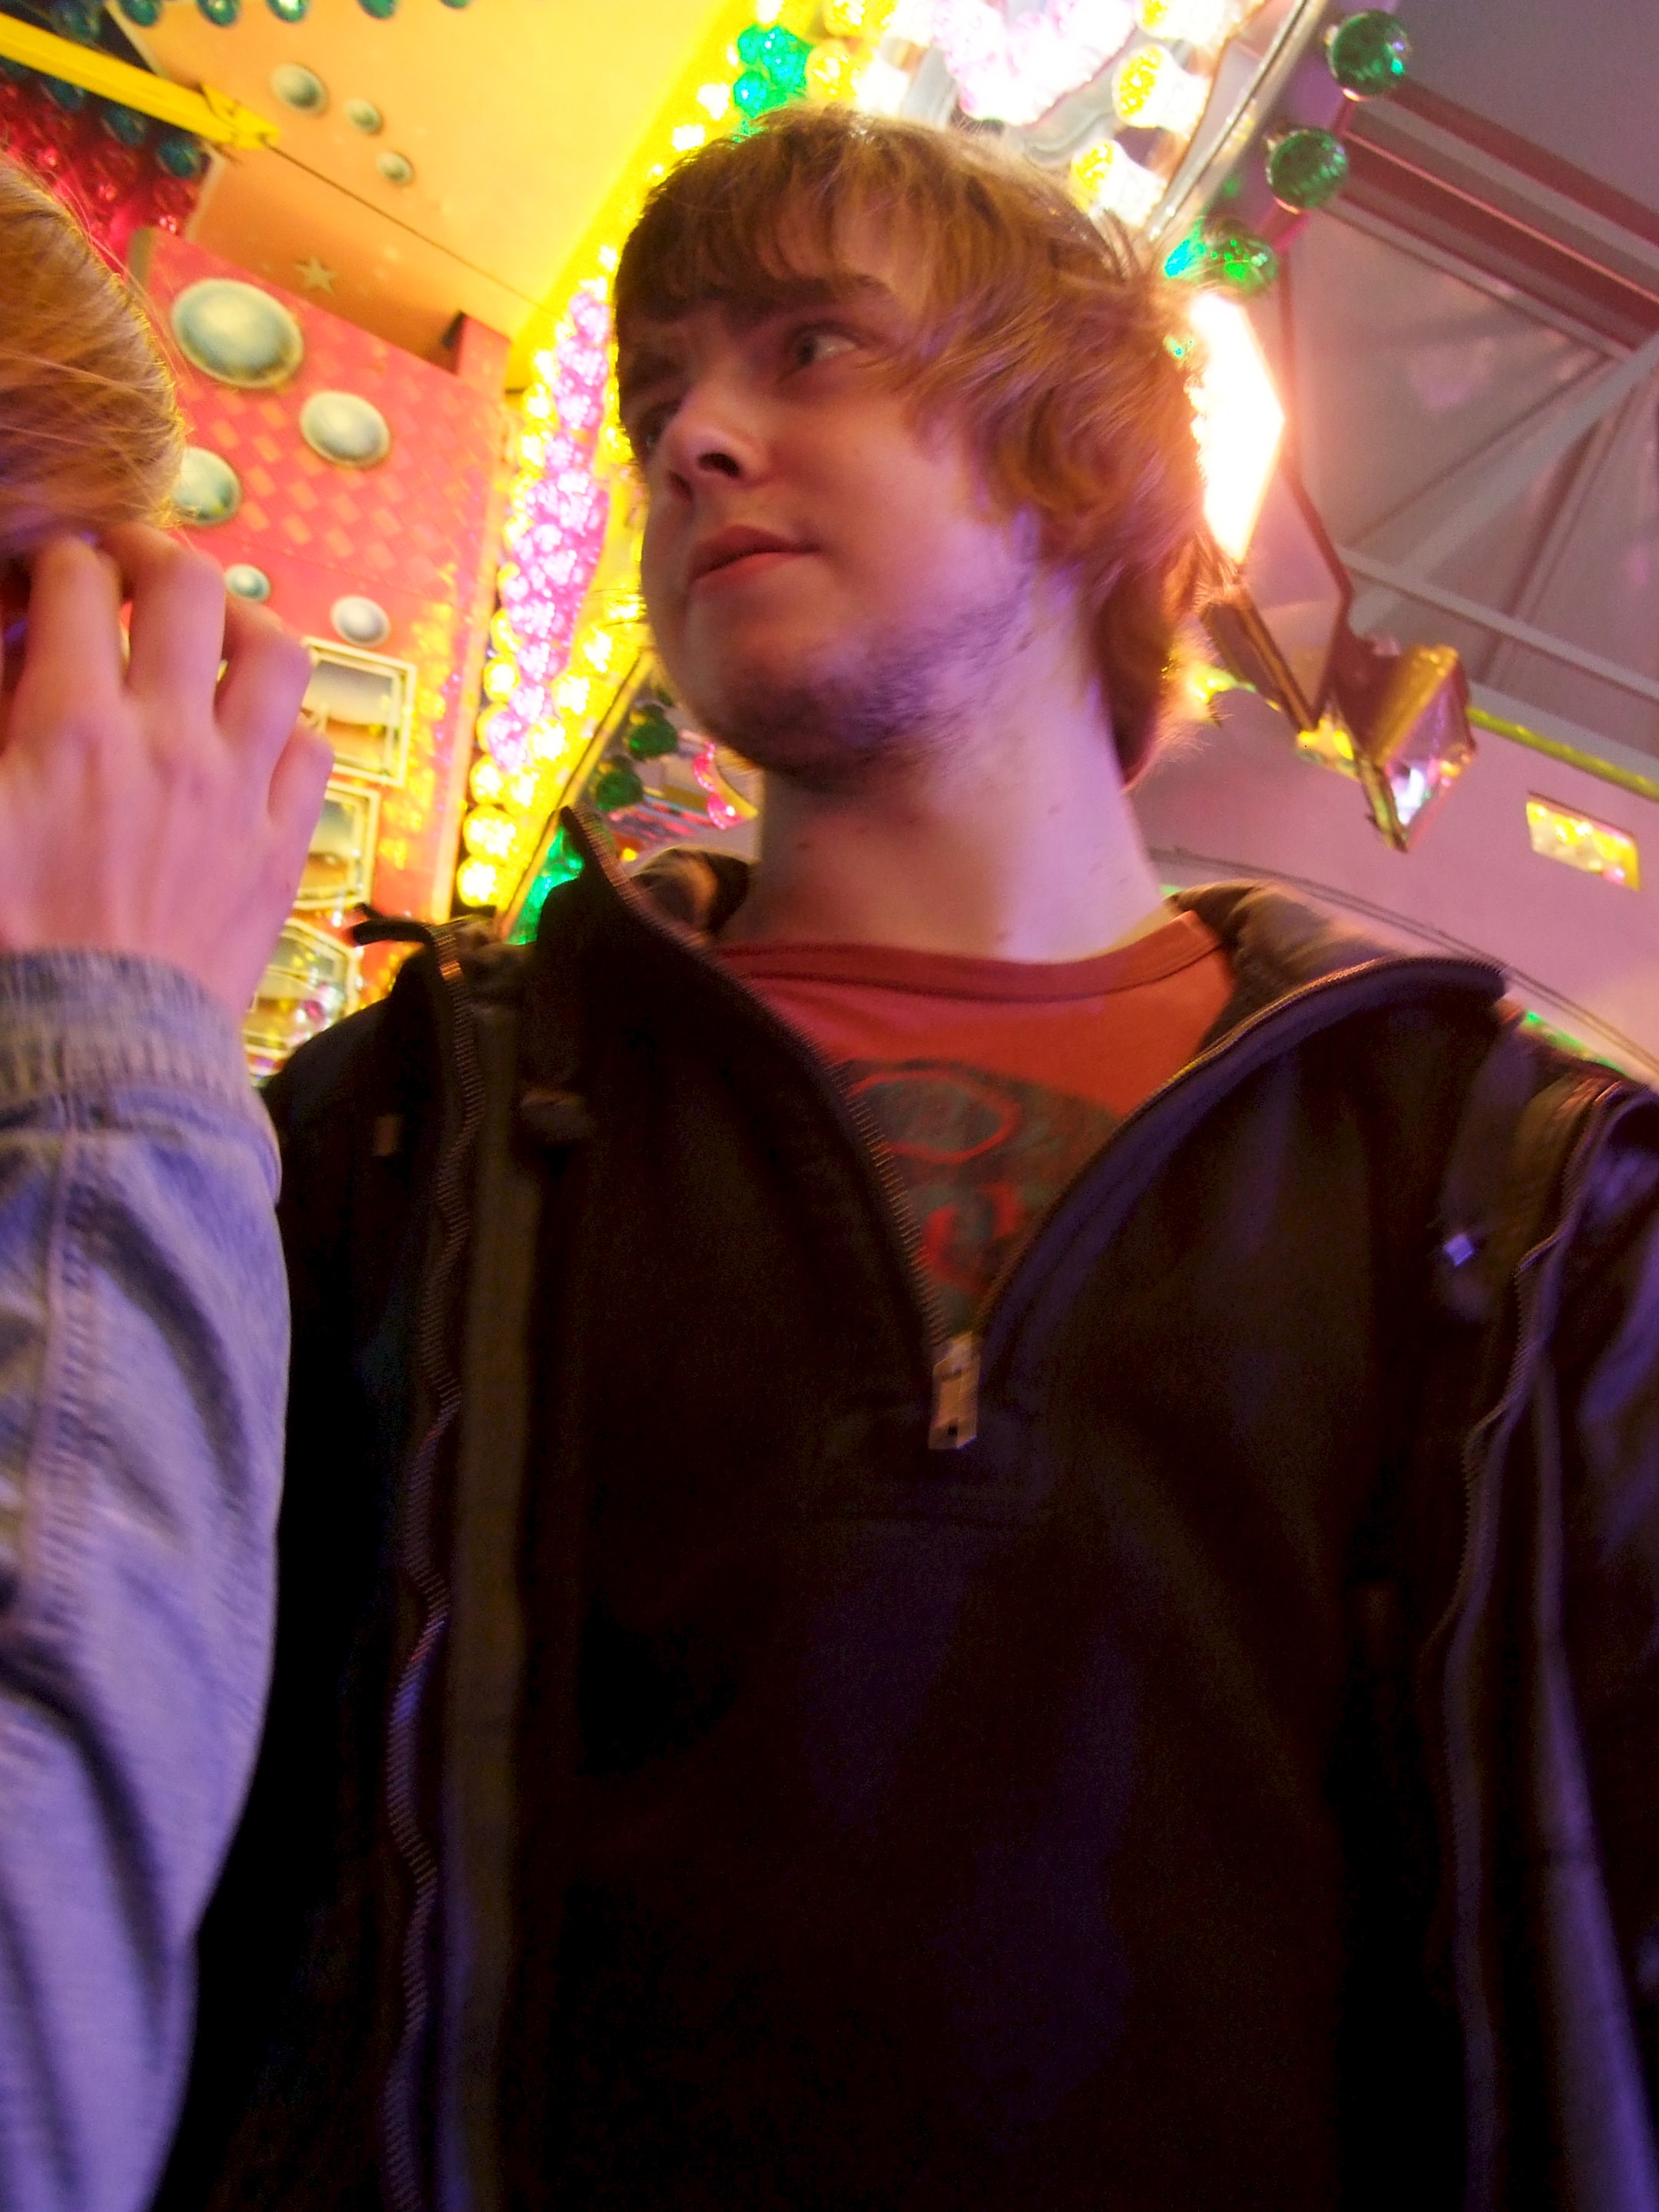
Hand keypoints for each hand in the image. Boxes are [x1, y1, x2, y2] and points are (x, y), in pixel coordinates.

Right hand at [0, 527, 332, 1020]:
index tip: (50, 574)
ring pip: (279, 655)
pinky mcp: (281, 849)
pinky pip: (312, 750)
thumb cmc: (10, 944)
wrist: (91, 1051)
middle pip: (190, 590)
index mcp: (73, 727)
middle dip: (155, 555)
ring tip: (216, 627)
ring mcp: (240, 794)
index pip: (79, 583)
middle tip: (130, 566)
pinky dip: (288, 723)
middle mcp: (170, 742)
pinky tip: (258, 730)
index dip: (60, 560)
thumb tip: (18, 670)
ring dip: (246, 622)